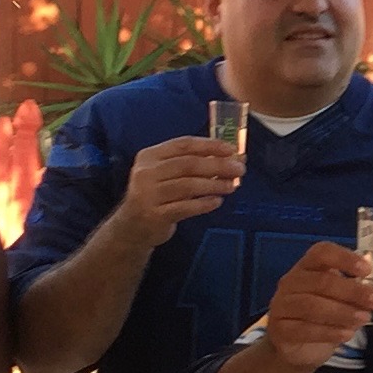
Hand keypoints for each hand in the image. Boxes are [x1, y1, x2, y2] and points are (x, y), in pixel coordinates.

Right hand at [112, 136, 244, 248]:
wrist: (132, 228)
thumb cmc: (156, 197)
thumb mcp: (166, 175)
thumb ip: (191, 165)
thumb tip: (229, 158)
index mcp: (150, 156)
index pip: (184, 144)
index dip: (210, 145)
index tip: (232, 149)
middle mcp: (146, 172)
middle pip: (188, 164)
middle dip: (218, 165)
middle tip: (239, 169)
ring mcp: (148, 194)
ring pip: (188, 185)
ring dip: (214, 185)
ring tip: (231, 186)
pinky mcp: (155, 215)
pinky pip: (185, 207)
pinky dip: (204, 204)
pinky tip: (217, 202)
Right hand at [257, 241, 372, 370]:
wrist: (299, 349)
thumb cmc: (327, 314)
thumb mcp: (351, 300)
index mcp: (309, 266)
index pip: (321, 252)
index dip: (344, 258)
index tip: (367, 270)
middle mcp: (292, 281)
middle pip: (322, 281)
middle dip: (353, 291)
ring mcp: (282, 305)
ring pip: (312, 305)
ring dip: (342, 312)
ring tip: (364, 319)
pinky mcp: (280, 329)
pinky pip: (303, 329)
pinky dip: (327, 332)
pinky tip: (346, 335)